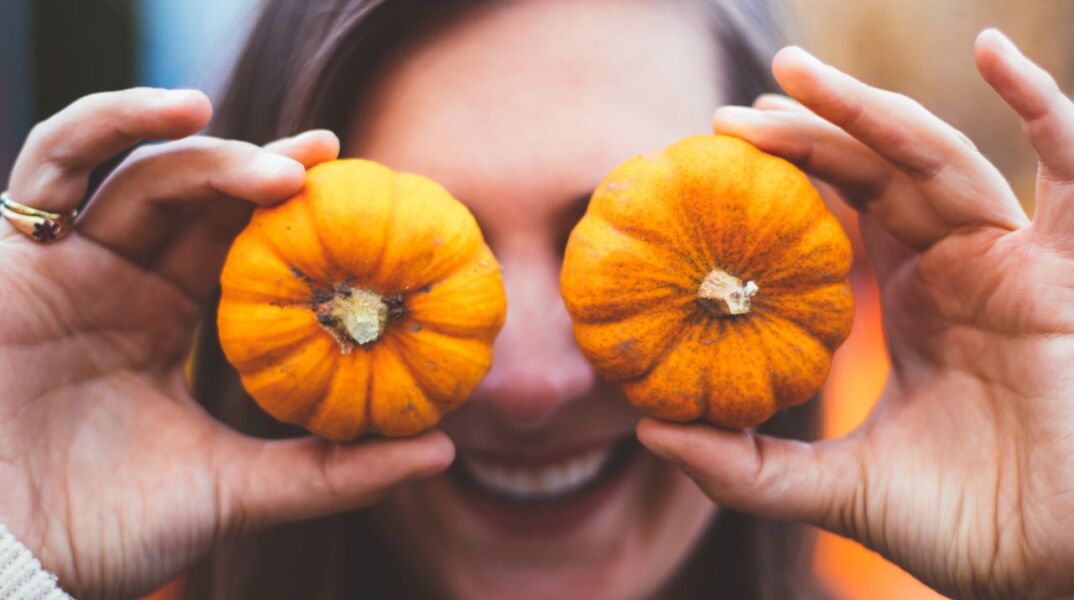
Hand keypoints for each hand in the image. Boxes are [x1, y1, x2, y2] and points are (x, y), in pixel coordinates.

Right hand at [0, 88, 453, 598]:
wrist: (6, 564)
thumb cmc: (107, 532)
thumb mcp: (236, 491)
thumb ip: (331, 472)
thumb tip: (441, 450)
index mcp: (170, 324)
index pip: (242, 248)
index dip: (296, 219)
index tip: (366, 200)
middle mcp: (124, 284)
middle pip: (202, 202)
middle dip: (267, 171)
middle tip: (335, 159)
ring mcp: (71, 265)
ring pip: (145, 175)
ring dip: (214, 153)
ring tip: (288, 164)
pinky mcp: (15, 254)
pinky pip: (53, 163)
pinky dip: (110, 123)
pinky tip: (181, 109)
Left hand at [637, 29, 1073, 598]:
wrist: (1050, 566)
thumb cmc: (959, 526)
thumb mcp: (832, 489)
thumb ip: (744, 467)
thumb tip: (647, 433)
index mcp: (911, 296)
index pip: (842, 207)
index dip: (787, 173)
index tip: (713, 155)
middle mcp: (957, 265)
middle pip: (877, 168)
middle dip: (809, 128)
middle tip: (729, 111)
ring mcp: (1012, 260)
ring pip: (938, 156)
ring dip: (868, 109)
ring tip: (790, 77)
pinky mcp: (1066, 273)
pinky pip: (1071, 171)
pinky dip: (1043, 106)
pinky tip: (997, 52)